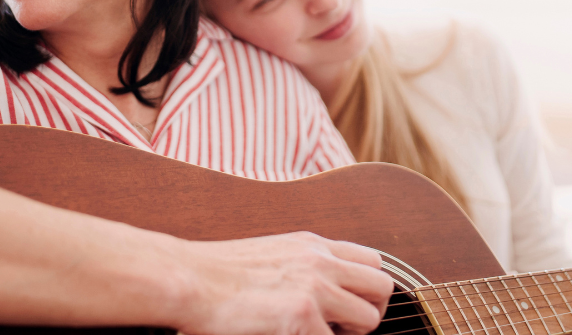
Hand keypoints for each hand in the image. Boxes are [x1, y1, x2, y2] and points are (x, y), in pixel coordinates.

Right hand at [174, 231, 394, 334]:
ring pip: (370, 319)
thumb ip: (301, 265)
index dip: (365, 289)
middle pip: (383, 287)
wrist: (188, 279)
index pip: (371, 260)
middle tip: (341, 328)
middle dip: (369, 312)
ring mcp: (315, 288)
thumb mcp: (270, 253)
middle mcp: (321, 261)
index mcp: (312, 244)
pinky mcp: (302, 316)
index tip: (347, 307)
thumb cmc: (215, 272)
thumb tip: (319, 292)